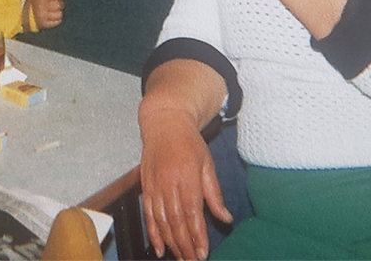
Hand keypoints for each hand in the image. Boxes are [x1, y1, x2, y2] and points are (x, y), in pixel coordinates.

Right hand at [26, 0, 65, 29]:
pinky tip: (54, 17)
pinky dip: (58, 19)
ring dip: (60, 12)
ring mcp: (43, 16)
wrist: (25, 14)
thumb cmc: (35, 1)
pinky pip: (57, 22)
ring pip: (59, 14)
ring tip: (56, 11)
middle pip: (58, 5)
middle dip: (61, 4)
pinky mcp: (44, 24)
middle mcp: (41, 7)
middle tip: (59, 4)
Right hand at [140, 114, 230, 260]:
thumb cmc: (188, 142)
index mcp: (186, 175)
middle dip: (185, 246)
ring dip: (171, 243)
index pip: (192, 212)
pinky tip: (159, 248)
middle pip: (175, 221)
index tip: (203, 253)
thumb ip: (214, 193)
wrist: (164, 122)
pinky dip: (153, 233)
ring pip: (160, 221)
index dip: (197, 236)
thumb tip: (225, 218)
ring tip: (180, 258)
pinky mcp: (145, 186)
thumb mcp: (207, 163)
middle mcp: (167, 182)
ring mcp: (154, 184)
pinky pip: (147, 214)